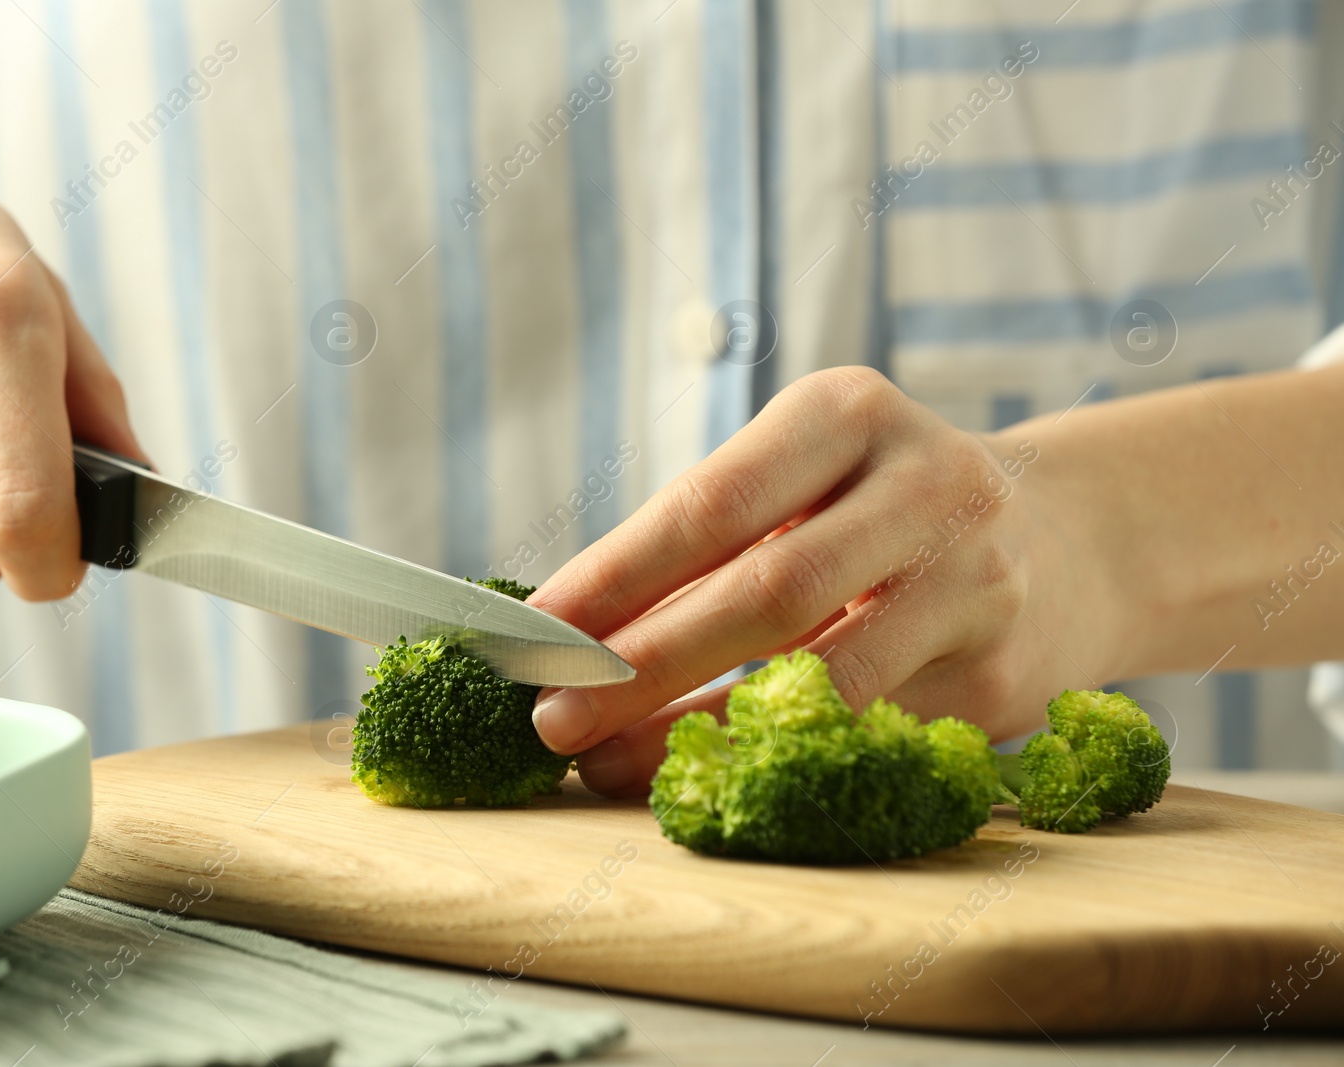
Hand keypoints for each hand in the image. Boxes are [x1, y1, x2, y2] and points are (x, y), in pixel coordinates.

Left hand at [528, 366, 1119, 795]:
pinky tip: (714, 772)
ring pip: (823, 677)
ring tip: (609, 764)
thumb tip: (575, 633)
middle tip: (555, 719)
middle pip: (767, 589)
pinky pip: (868, 731)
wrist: (1072, 540)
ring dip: (699, 731)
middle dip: (644, 665)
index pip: (713, 500)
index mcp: (850, 413)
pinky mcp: (1001, 677)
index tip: (537, 633)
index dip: (616, 574)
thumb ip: (713, 539)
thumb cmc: (882, 508)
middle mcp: (929, 483)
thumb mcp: (810, 480)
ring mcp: (977, 582)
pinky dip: (777, 756)